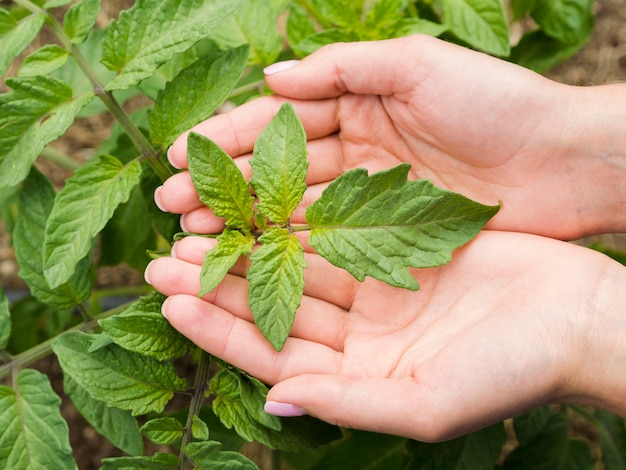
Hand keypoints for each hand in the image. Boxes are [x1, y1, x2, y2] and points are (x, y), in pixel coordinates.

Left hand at [145, 231, 625, 440]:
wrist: (576, 316)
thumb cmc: (512, 370)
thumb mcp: (427, 402)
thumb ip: (349, 404)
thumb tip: (277, 404)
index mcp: (356, 376)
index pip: (270, 354)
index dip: (218, 328)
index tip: (172, 300)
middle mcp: (357, 335)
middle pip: (271, 305)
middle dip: (219, 280)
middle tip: (164, 254)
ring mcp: (375, 291)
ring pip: (293, 266)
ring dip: (249, 246)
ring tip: (198, 223)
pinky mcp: (396, 253)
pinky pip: (333, 234)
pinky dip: (297, 220)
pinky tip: (262, 202)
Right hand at [159, 34, 625, 239]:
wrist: (564, 163)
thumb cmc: (497, 105)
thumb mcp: (420, 64)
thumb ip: (345, 66)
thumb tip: (272, 76)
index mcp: (359, 105)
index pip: (279, 123)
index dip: (229, 139)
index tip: (179, 155)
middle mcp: (357, 153)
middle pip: (275, 172)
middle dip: (223, 188)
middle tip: (171, 207)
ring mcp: (371, 199)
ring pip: (294, 212)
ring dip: (244, 224)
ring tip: (195, 237)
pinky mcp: (390, 239)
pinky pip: (328, 244)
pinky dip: (288, 251)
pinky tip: (250, 261)